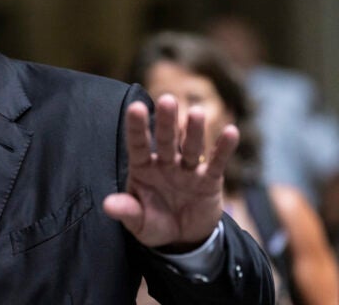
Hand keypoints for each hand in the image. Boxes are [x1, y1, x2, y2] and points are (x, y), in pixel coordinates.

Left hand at [103, 94, 238, 250]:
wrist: (182, 238)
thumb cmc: (154, 223)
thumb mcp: (138, 222)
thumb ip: (126, 211)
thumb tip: (107, 205)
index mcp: (143, 168)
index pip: (138, 145)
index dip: (137, 128)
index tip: (135, 108)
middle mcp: (165, 163)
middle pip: (166, 140)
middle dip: (166, 121)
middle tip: (167, 100)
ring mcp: (188, 170)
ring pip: (190, 147)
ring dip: (194, 131)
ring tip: (196, 113)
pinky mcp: (209, 180)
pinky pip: (216, 163)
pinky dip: (223, 149)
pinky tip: (231, 132)